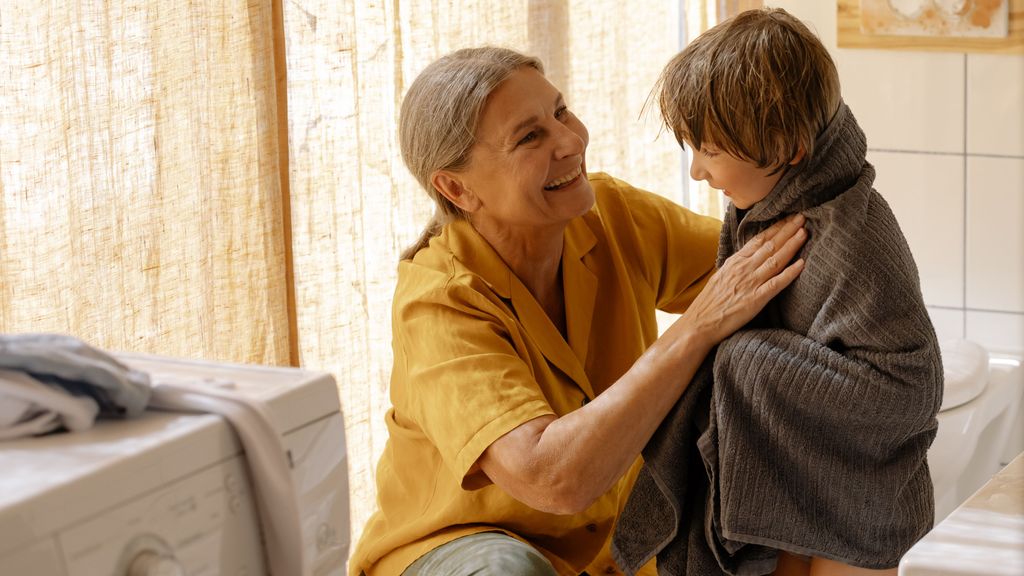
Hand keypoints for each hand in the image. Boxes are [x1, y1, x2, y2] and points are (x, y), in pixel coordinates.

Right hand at [677, 213, 806, 347]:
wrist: (699, 323)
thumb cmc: (709, 303)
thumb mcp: (721, 277)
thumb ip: (736, 266)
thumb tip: (748, 258)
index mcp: (735, 262)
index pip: (759, 240)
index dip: (776, 228)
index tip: (789, 218)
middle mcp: (744, 268)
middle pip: (770, 245)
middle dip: (787, 230)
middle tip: (802, 217)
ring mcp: (750, 283)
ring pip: (775, 259)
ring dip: (791, 245)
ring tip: (804, 232)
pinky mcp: (755, 299)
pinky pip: (776, 284)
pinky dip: (789, 273)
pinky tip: (802, 264)